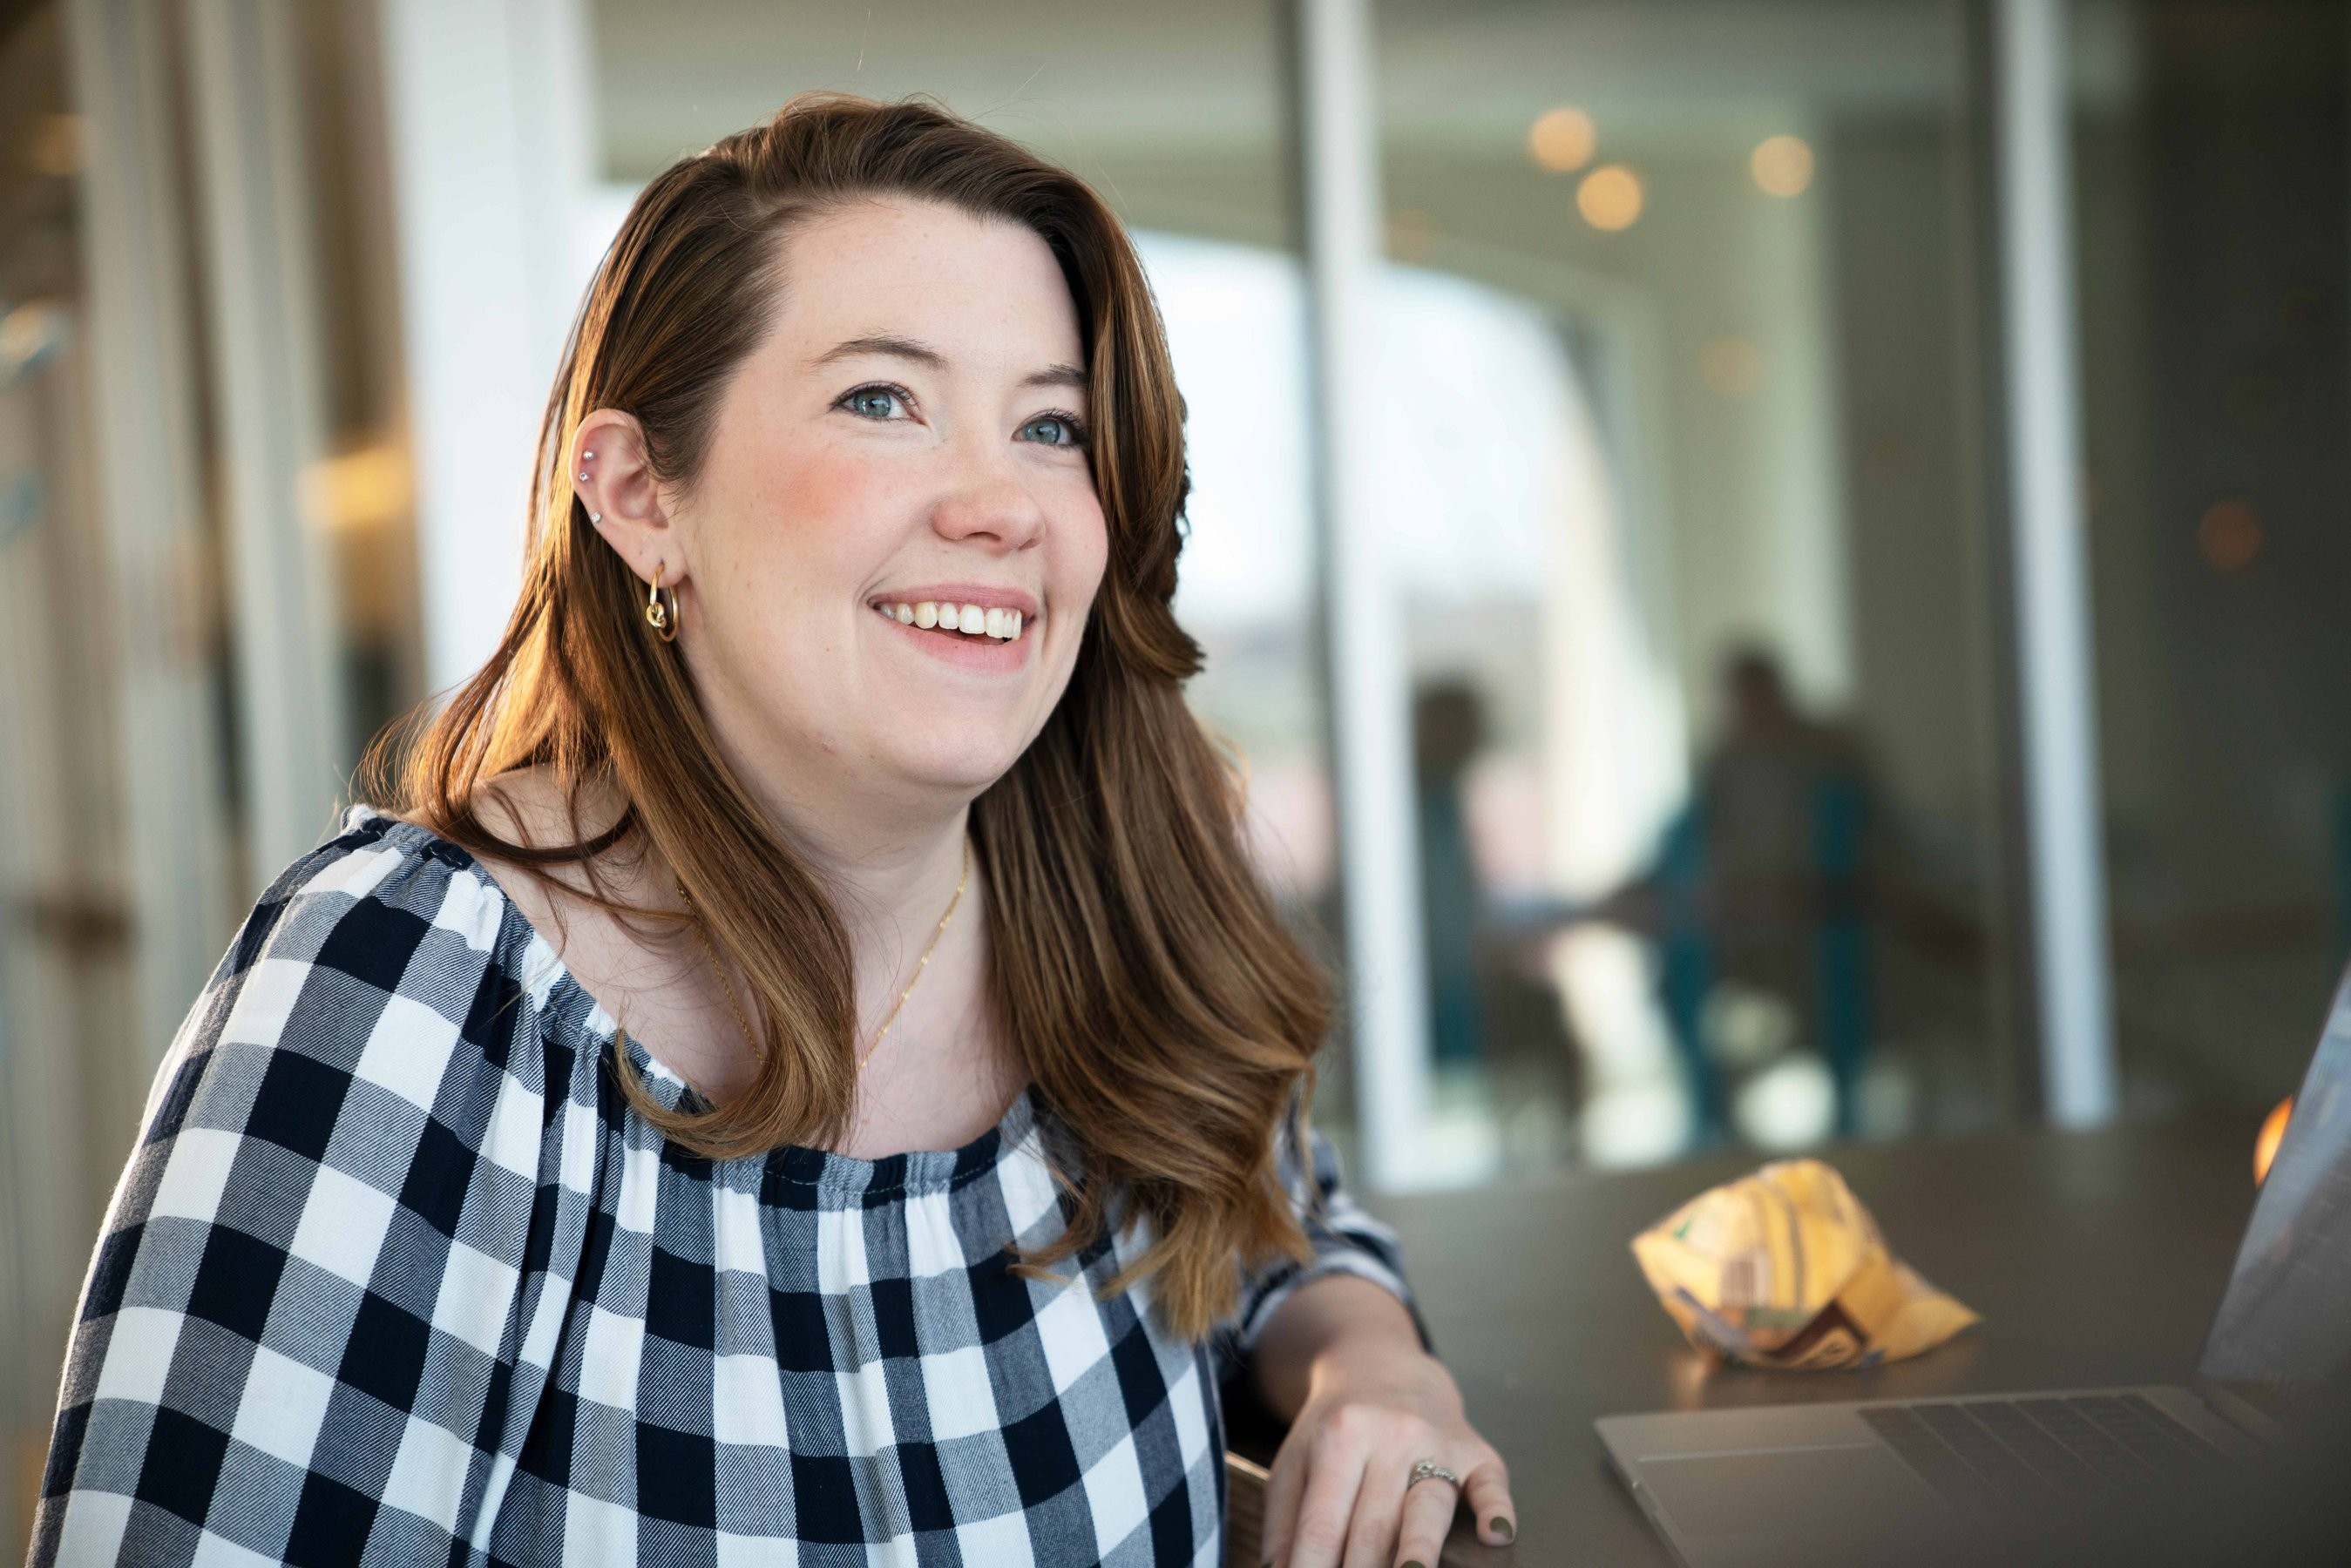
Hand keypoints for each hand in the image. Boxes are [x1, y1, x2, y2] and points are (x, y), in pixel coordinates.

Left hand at [1259, 1337, 1514, 1566]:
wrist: (1383, 1370)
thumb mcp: (1296, 1462)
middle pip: (1375, 1524)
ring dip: (1419, 1548)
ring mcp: (1438, 1442)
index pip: (1322, 1522)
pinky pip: (1491, 1483)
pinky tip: (1495, 1535)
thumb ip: (1285, 1522)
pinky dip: (1496, 1510)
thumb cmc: (1334, 1430)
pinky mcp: (1477, 1452)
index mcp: (1340, 1436)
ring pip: (1428, 1506)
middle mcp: (1391, 1436)